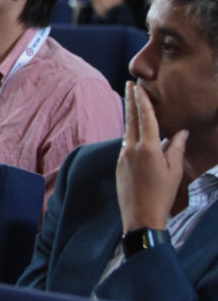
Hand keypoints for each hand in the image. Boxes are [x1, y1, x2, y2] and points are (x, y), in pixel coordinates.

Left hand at [116, 81, 188, 231]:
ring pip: (127, 130)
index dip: (141, 100)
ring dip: (129, 115)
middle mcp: (131, 148)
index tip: (136, 86)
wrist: (140, 216)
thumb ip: (176, 148)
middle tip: (128, 85)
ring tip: (130, 101)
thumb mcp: (174, 171)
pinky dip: (130, 132)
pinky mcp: (119, 164)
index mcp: (148, 148)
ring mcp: (123, 156)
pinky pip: (125, 143)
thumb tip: (182, 132)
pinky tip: (133, 130)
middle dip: (130, 101)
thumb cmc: (162, 195)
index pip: (145, 118)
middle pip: (131, 119)